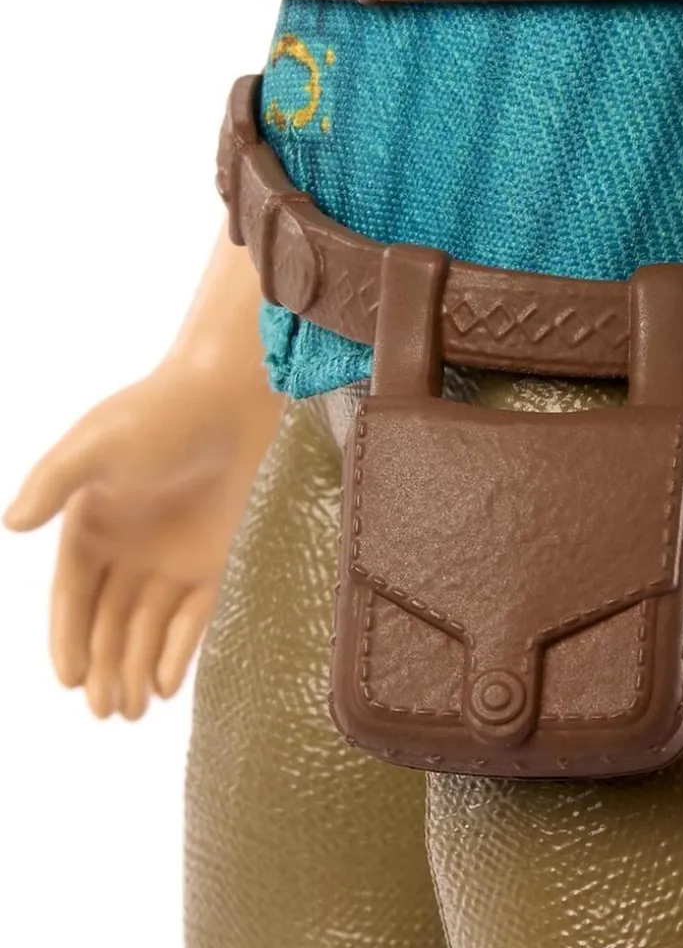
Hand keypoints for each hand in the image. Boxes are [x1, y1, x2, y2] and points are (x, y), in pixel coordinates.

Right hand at [4, 359, 283, 719]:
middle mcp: (126, 548)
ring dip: (136, 668)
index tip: (69, 679)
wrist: (234, 394)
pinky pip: (193, 615)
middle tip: (105, 712)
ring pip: (146, 627)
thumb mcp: (98, 442)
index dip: (67, 637)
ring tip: (129, 713)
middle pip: (107, 621)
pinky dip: (179, 649)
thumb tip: (11, 524)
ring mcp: (171, 556)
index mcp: (89, 524)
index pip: (71, 595)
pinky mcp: (215, 558)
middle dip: (103, 667)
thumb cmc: (161, 412)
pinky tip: (167, 684)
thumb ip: (54, 482)